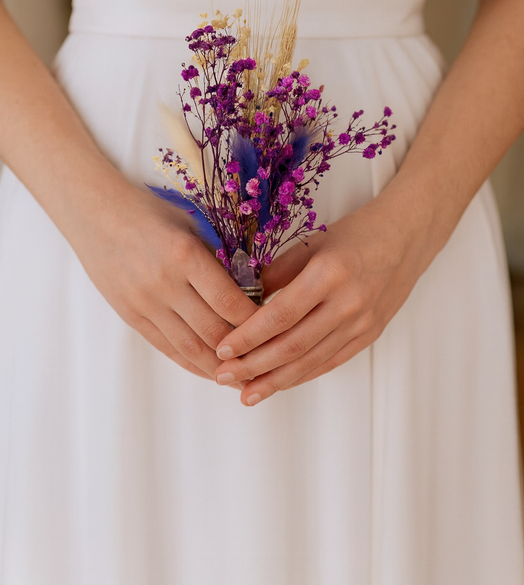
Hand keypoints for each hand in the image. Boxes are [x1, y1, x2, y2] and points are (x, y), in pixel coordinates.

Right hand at [72, 180, 256, 386]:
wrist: (95, 214)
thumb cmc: (150, 212)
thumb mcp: (190, 225)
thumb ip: (216, 258)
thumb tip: (253, 291)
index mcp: (185, 255)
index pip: (230, 302)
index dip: (256, 322)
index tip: (276, 328)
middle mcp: (164, 284)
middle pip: (213, 332)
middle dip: (244, 352)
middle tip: (268, 361)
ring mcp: (145, 304)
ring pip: (191, 349)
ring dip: (220, 367)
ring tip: (245, 377)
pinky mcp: (131, 317)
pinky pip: (167, 348)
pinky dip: (192, 363)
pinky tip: (211, 371)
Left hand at [214, 196, 426, 403]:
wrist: (405, 238)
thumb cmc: (354, 234)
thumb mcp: (311, 242)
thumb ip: (277, 272)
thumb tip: (239, 302)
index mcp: (329, 273)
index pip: (280, 315)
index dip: (248, 337)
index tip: (223, 349)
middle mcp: (348, 302)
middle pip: (293, 345)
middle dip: (254, 366)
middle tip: (224, 377)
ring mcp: (362, 323)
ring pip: (311, 361)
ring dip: (275, 381)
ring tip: (247, 394)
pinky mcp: (369, 335)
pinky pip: (330, 361)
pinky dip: (302, 375)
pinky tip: (280, 384)